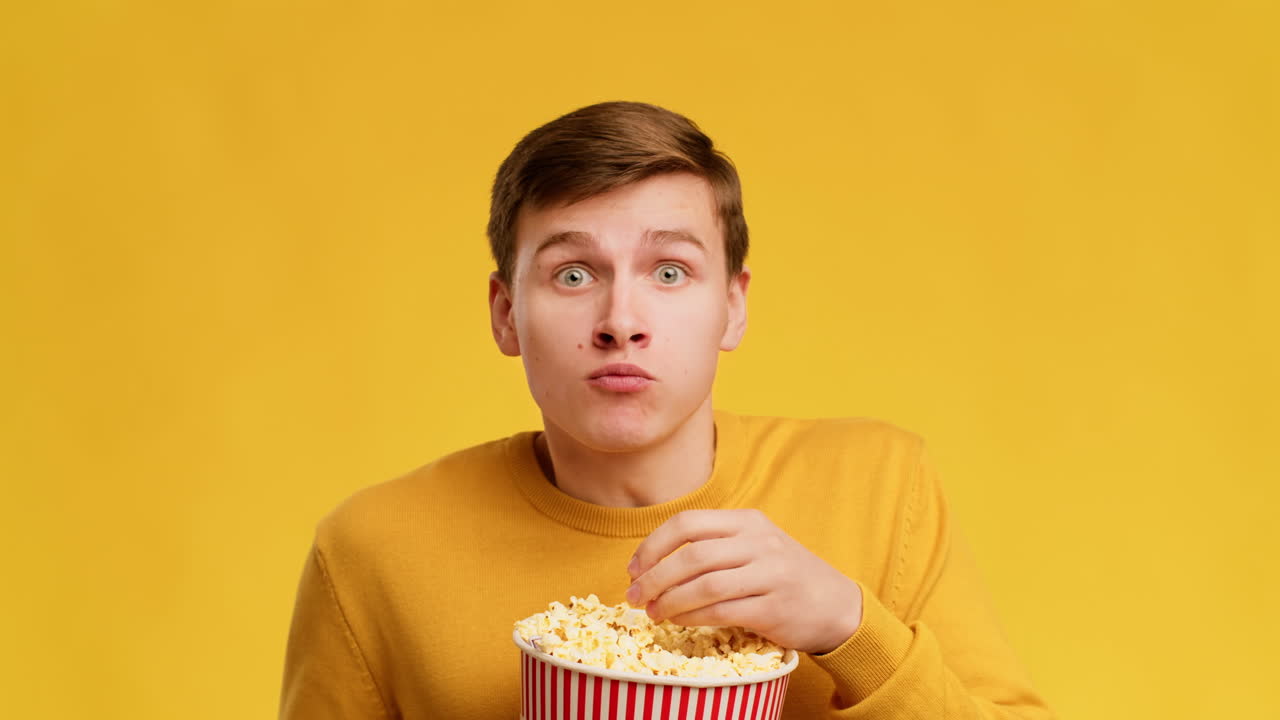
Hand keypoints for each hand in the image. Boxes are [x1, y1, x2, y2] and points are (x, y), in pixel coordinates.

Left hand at [625, 509, 862, 654]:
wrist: (836, 605)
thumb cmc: (783, 575)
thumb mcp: (755, 545)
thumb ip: (713, 546)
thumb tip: (652, 563)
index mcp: (748, 520)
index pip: (687, 524)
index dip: (653, 546)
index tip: (634, 568)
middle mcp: (759, 542)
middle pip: (692, 556)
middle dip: (654, 578)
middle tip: (634, 597)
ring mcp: (770, 574)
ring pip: (704, 585)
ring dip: (670, 601)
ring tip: (654, 612)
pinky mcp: (775, 607)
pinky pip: (722, 611)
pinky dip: (693, 617)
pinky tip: (679, 621)